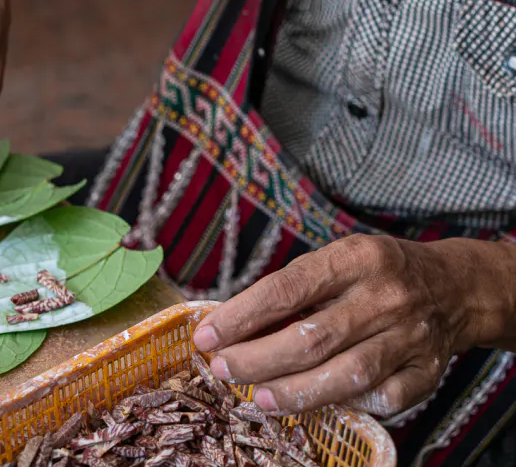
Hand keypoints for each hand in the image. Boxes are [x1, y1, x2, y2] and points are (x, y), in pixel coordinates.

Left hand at [193, 234, 515, 418]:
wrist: (453, 286)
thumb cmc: (378, 272)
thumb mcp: (341, 259)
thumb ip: (298, 288)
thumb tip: (238, 324)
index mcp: (356, 256)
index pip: (288, 287)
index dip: (243, 315)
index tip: (208, 334)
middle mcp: (384, 295)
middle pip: (311, 337)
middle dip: (257, 358)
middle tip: (222, 368)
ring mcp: (409, 336)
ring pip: (344, 374)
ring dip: (293, 391)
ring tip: (255, 396)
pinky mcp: (427, 372)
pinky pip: (381, 398)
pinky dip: (347, 404)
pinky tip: (318, 403)